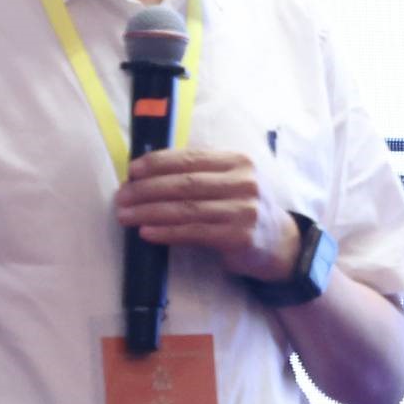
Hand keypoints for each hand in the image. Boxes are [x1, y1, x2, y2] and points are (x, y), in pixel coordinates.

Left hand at [116, 148, 299, 282]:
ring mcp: (243, 210)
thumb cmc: (245, 210)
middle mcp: (244, 183)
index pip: (191, 158)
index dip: (158, 163)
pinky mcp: (238, 237)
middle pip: (184, 183)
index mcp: (238, 162)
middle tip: (122, 196)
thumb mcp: (233, 183)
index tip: (132, 170)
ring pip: (185, 208)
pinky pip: (193, 232)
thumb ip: (202, 174)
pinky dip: (166, 232)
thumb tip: (149, 173)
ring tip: (125, 215)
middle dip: (146, 189)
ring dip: (149, 211)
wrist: (282, 245)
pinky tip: (146, 231)